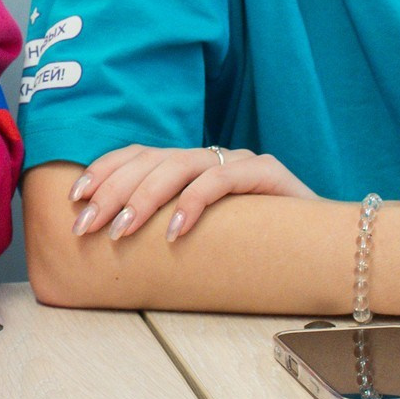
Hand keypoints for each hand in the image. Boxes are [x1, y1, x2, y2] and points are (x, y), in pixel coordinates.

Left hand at [67, 145, 315, 241]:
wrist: (324, 241)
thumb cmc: (253, 242)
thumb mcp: (198, 233)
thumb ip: (162, 226)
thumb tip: (107, 244)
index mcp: (186, 164)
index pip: (135, 154)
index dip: (102, 171)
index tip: (76, 198)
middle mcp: (208, 156)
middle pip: (149, 161)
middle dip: (112, 192)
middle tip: (89, 226)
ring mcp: (236, 161)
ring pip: (179, 166)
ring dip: (144, 199)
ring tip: (122, 231)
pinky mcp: (265, 173)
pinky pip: (222, 180)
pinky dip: (194, 203)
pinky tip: (175, 231)